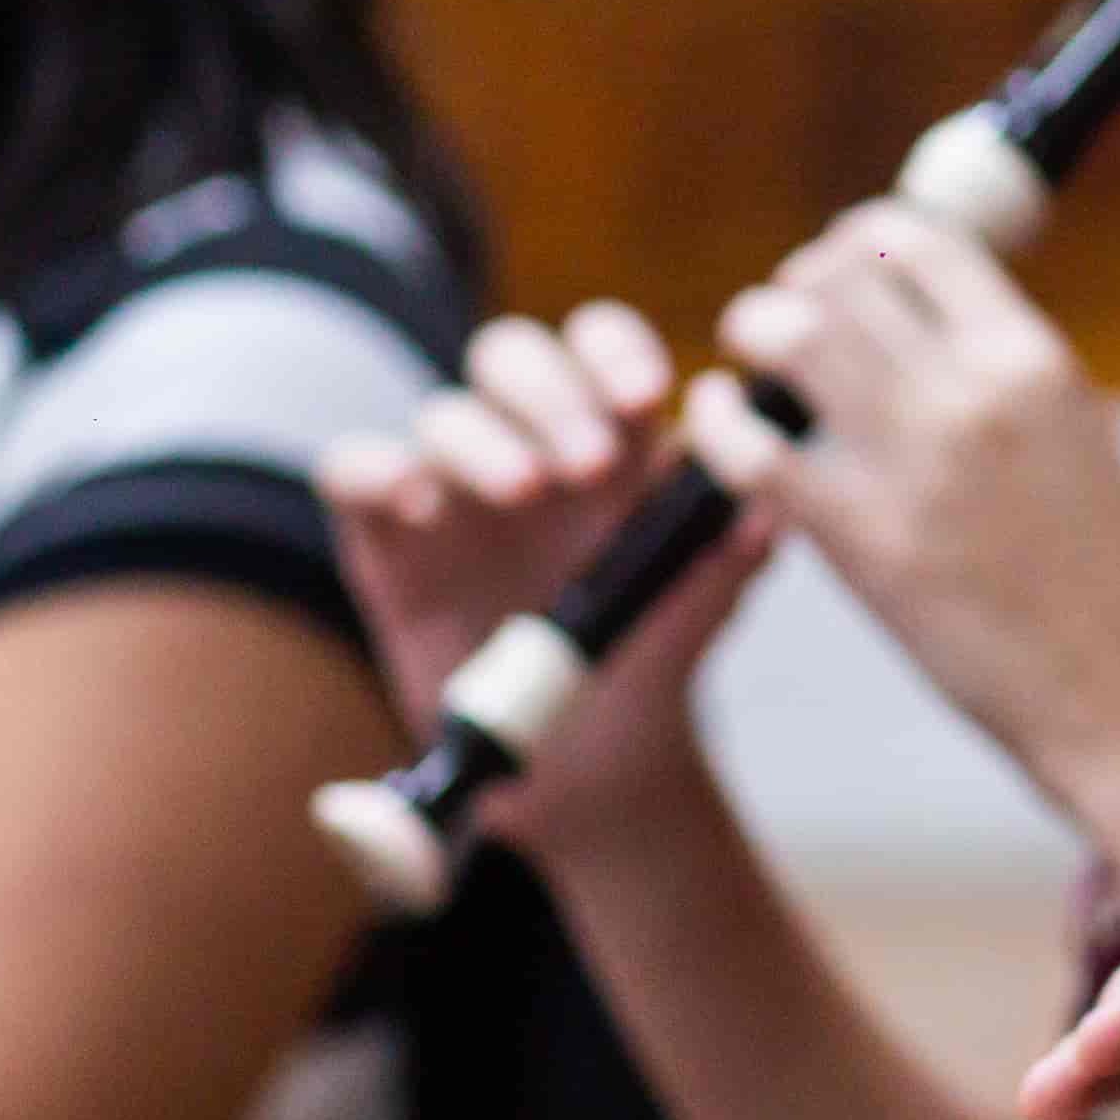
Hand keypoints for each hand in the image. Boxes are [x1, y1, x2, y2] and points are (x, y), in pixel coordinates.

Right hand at [317, 303, 773, 853]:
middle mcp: (526, 443)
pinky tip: (418, 501)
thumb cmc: (651, 662)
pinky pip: (354, 469)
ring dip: (484, 440)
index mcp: (609, 437)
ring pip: (444, 413)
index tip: (649, 397)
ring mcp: (452, 487)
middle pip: (512, 357)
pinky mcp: (387, 539)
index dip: (615, 352)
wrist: (590, 770)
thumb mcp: (701, 608)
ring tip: (525, 491)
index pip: (601, 349)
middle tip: (590, 464)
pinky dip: (376, 469)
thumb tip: (764, 501)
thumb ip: (732, 549)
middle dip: (551, 394)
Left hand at [689, 201, 1119, 881]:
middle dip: (797, 286)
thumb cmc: (1118, 583)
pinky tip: (718, 421)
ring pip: (787, 338)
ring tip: (751, 359)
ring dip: (755, 334)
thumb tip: (923, 329)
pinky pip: (751, 448)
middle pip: (837, 277)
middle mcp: (971, 390)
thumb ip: (1001, 376)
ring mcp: (914, 463)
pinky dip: (719, 421)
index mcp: (1032, 358)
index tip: (838, 266)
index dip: (857, 240)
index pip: (916, 238)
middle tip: (784, 319)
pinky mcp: (863, 542)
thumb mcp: (1077, 437)